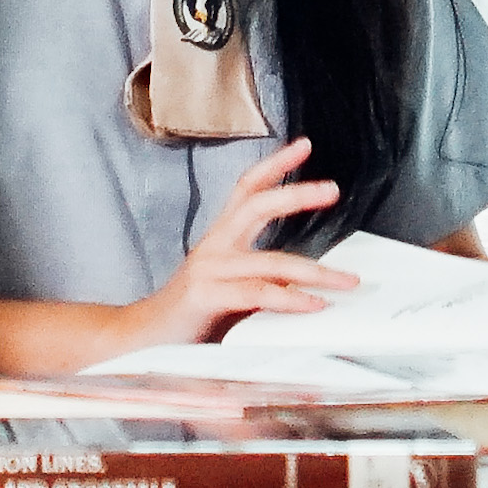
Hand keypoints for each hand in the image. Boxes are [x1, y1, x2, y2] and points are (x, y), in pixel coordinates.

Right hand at [113, 140, 363, 352]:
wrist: (141, 341)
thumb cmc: (191, 316)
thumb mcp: (232, 290)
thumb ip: (263, 279)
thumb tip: (308, 281)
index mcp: (221, 240)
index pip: (247, 190)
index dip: (274, 165)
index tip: (304, 146)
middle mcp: (214, 247)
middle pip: (256, 205)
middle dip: (296, 194)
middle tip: (332, 189)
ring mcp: (208, 270)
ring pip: (269, 261)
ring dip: (315, 271)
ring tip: (346, 280)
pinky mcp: (205, 296)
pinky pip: (256, 294)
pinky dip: (290, 299)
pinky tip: (314, 304)